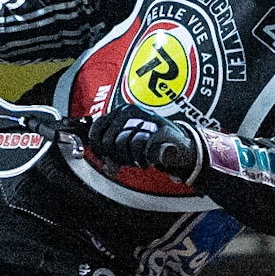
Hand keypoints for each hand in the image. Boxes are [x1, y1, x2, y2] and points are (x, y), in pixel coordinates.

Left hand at [86, 103, 200, 179]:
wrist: (178, 145)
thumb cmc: (150, 142)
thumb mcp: (126, 143)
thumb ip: (111, 151)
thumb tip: (104, 163)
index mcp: (120, 111)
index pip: (96, 130)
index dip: (98, 148)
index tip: (105, 157)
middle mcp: (129, 111)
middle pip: (107, 142)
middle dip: (115, 156)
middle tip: (127, 159)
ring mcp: (143, 120)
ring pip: (122, 145)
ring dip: (129, 158)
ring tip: (138, 157)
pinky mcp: (157, 133)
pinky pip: (139, 151)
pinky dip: (141, 160)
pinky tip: (146, 160)